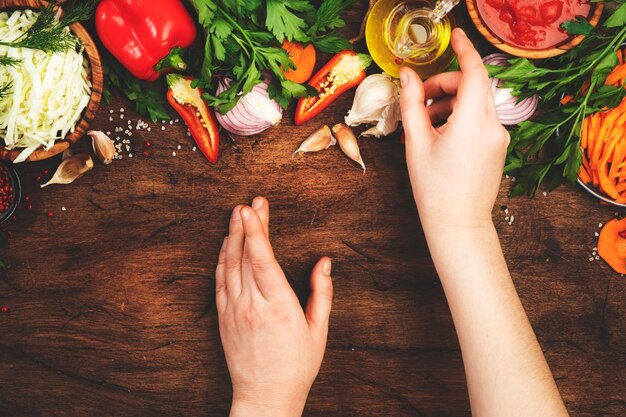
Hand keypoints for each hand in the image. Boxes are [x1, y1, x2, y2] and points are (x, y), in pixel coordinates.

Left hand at [216, 197, 332, 416]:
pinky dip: (222, 259)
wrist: (265, 396)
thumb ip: (323, 293)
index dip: (257, 230)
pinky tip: (226, 245)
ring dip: (232, 237)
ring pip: (229, 265)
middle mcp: (252, 305)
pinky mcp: (223, 318)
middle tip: (250, 202)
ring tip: (236, 215)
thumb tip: (324, 262)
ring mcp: (234, 311)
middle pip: (245, 255)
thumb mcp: (319, 330)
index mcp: (279, 306)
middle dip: (246, 225)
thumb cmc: (297, 365)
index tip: (253, 208)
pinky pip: (220, 281)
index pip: (263, 259)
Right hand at [399, 28, 509, 231]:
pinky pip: (479, 120)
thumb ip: (411, 104)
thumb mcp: (417, 143)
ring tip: (423, 123)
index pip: (474, 72)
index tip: (455, 36)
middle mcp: (493, 127)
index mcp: (473, 122)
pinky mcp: (497, 148)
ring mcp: (499, 138)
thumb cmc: (435, 189)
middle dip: (445, 85)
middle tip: (419, 98)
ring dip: (449, 103)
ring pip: (475, 104)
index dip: (464, 50)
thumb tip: (406, 77)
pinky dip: (459, 117)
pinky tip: (438, 133)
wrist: (457, 224)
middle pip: (472, 87)